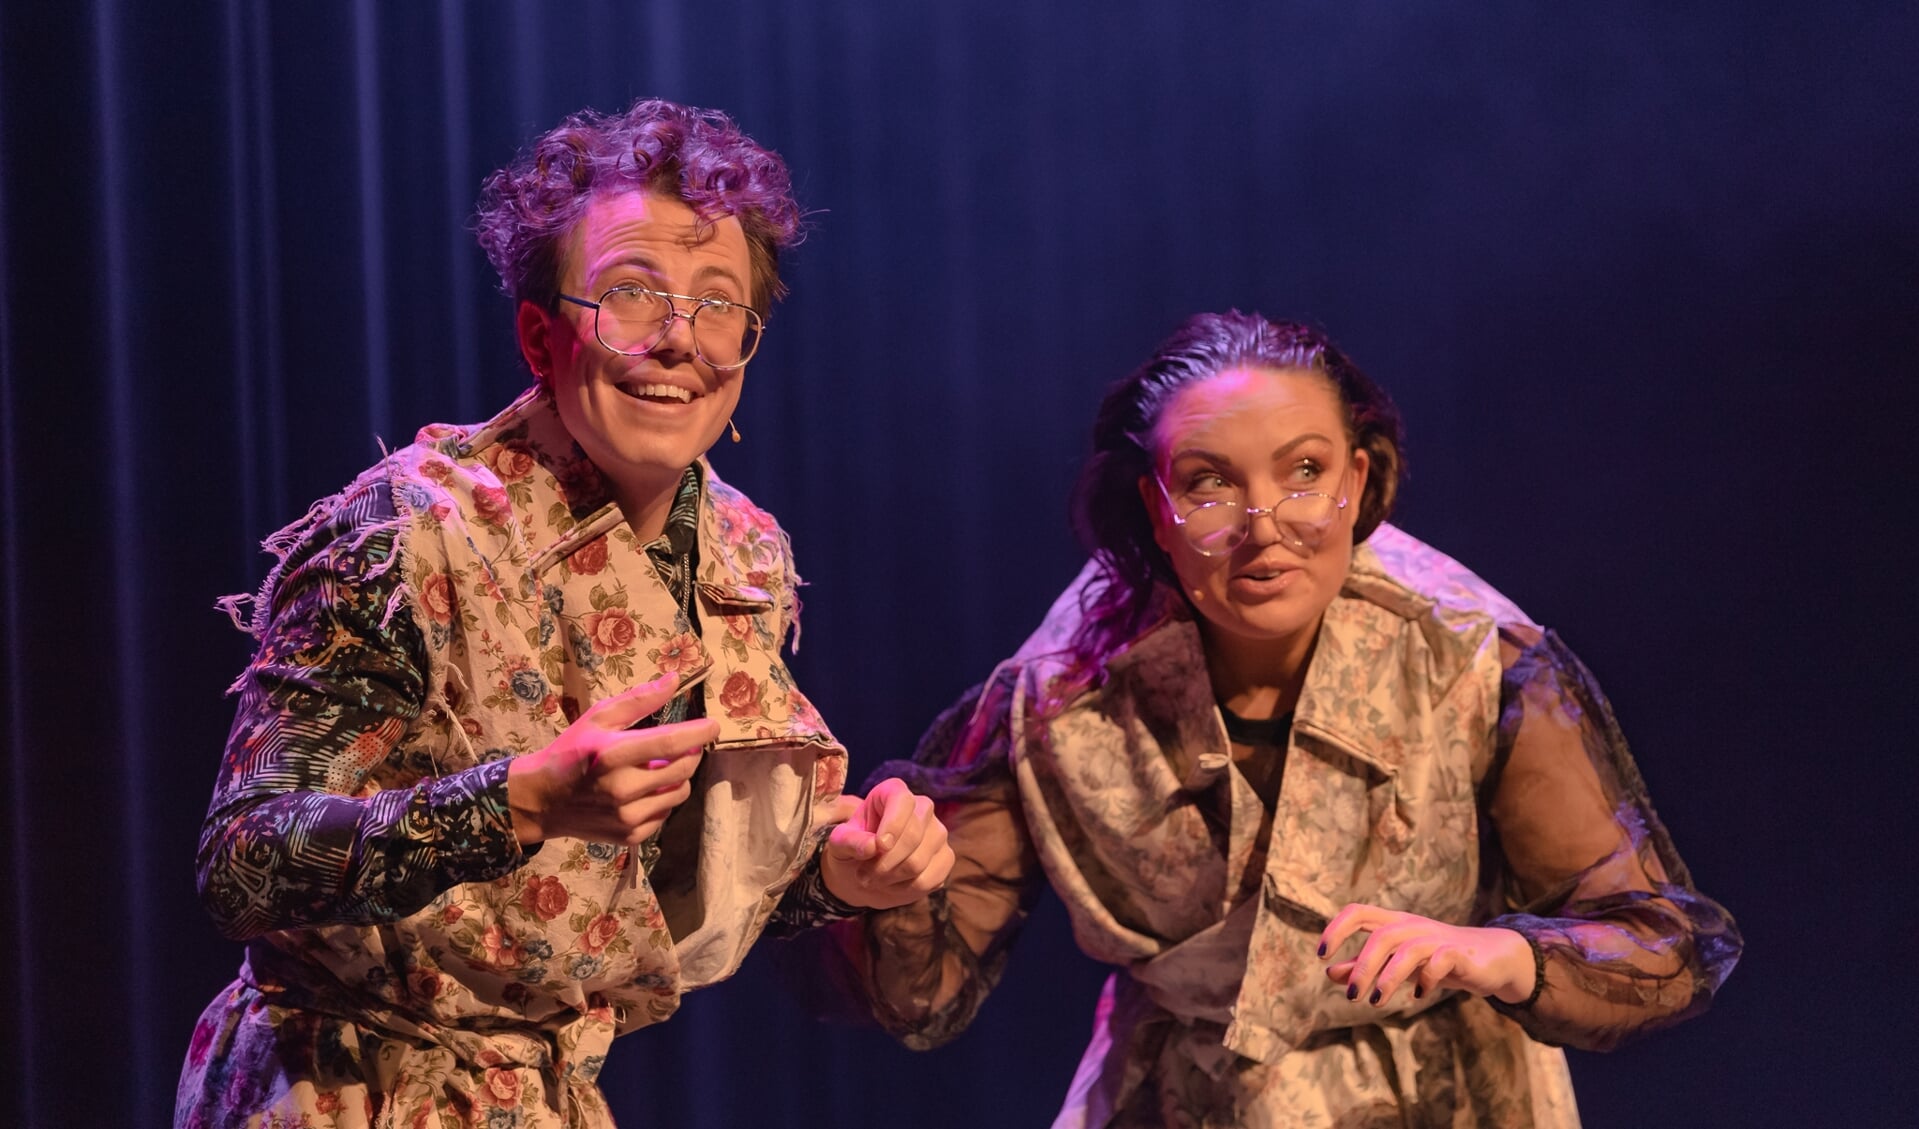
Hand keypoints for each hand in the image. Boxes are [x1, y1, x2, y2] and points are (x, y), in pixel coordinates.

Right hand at [505, 672, 716, 846]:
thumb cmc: (571, 751)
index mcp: (613, 754)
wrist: (541, 800)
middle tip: (681, 744)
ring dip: (678, 776)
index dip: (699, 733)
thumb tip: (674, 680)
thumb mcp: (598, 717)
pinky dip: (663, 798)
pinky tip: (644, 790)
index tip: (714, 726)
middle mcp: (622, 788)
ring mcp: (627, 816)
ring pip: (680, 792)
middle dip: (690, 752)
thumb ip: (638, 699)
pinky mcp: (630, 836)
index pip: (671, 743)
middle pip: (683, 769)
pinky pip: (666, 813)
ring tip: (658, 767)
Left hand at [818, 777, 954, 910]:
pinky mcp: (946, 858)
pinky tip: (894, 885)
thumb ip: (851, 841)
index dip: (893, 824)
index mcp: (894, 793)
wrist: (866, 872)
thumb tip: (872, 847)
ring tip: (874, 879)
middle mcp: (922, 808)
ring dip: (891, 878)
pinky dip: (906, 889)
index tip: (879, 846)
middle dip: (884, 863)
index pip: (902, 801)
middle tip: (863, 876)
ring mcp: (938, 833)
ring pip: (919, 862)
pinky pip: (930, 879)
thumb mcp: (839, 843)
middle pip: (912, 836)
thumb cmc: (853, 848)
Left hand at [1318, 903, 1535, 1006]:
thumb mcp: (1396, 962)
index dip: (1336, 929)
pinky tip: (1418, 995)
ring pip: (1408, 949)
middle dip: (1362, 967)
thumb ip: (1363, 966)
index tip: (1320, 955)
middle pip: (1381, 936)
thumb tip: (1329, 972)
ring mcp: (1437, 938)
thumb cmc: (1435, 959)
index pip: (1357, 912)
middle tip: (1352, 996)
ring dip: (1388, 977)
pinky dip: (1425, 978)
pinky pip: (1440, 961)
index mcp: (1394, 923)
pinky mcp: (1460, 954)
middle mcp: (1413, 926)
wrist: (1490, 958)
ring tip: (1376, 1002)